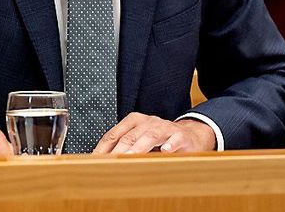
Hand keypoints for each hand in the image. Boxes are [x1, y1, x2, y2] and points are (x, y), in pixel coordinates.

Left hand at [93, 113, 216, 153]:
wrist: (189, 135)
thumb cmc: (161, 140)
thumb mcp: (140, 141)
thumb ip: (124, 147)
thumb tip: (103, 161)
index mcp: (134, 122)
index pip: (114, 134)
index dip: (104, 148)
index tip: (95, 160)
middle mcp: (148, 122)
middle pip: (130, 136)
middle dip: (118, 151)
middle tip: (110, 163)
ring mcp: (165, 127)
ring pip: (150, 136)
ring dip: (139, 148)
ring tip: (130, 158)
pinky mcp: (181, 135)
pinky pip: (175, 139)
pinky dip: (170, 145)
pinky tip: (165, 151)